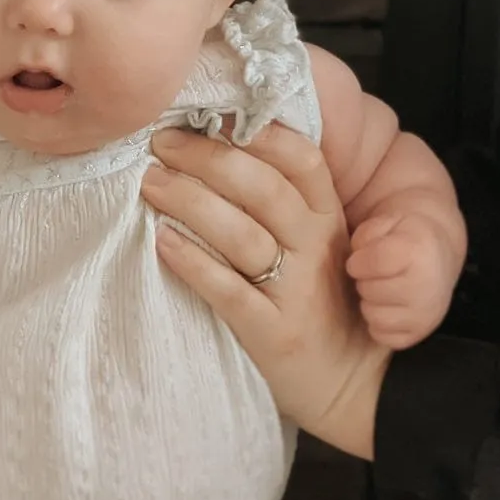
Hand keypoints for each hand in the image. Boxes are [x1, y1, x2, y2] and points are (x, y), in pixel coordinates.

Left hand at [142, 124, 391, 459]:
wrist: (350, 386)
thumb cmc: (321, 306)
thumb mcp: (318, 248)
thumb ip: (286, 205)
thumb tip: (227, 149)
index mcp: (329, 221)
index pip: (303, 161)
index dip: (259, 133)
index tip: (211, 114)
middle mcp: (316, 249)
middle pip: (263, 189)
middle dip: (208, 158)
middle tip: (160, 143)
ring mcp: (295, 292)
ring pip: (242, 234)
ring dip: (191, 202)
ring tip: (149, 184)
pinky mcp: (272, 333)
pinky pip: (229, 291)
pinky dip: (194, 264)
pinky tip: (161, 242)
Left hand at [347, 212, 457, 349]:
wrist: (437, 256)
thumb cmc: (403, 237)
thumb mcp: (384, 222)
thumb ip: (363, 234)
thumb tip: (352, 260)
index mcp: (417, 251)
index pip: (371, 263)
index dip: (358, 262)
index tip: (361, 259)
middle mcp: (427, 286)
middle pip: (369, 291)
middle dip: (365, 280)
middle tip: (376, 274)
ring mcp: (426, 313)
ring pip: (373, 316)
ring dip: (370, 302)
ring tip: (382, 288)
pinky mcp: (420, 333)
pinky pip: (381, 336)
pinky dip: (378, 323)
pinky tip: (387, 305)